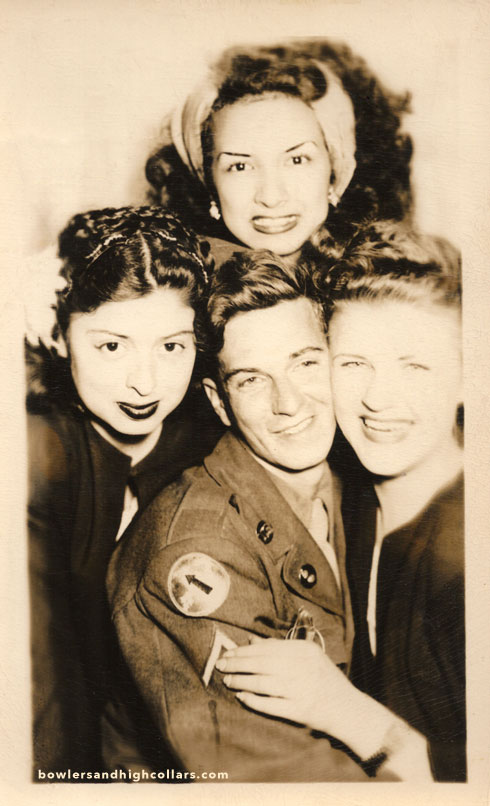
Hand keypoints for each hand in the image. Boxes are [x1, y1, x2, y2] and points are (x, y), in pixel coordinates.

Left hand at [216, 637, 360, 742]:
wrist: (348, 709)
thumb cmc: (324, 679)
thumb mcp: (308, 657)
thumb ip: (280, 648)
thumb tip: (251, 641)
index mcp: (305, 651)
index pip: (267, 648)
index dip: (243, 651)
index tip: (228, 652)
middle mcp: (302, 668)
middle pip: (261, 663)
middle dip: (237, 663)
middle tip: (220, 665)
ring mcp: (301, 690)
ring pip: (262, 683)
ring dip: (240, 681)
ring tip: (227, 680)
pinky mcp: (299, 711)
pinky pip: (270, 704)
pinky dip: (253, 700)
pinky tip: (241, 696)